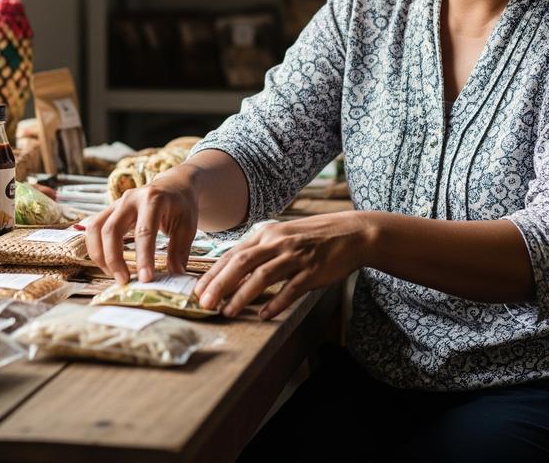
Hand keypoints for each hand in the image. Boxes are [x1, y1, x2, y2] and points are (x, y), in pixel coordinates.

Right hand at [85, 165, 200, 284]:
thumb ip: (179, 251)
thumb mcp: (187, 226)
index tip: (146, 279)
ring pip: (96, 229)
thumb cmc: (181, 206)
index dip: (143, 257)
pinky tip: (108, 265)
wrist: (173, 185)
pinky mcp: (109, 211)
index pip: (144, 231)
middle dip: (114, 259)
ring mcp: (116, 203)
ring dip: (100, 255)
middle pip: (111, 229)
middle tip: (124, 281)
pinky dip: (96, 249)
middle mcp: (130, 199)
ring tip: (114, 275)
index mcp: (153, 199)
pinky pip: (94, 229)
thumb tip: (175, 276)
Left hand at [194, 211, 373, 319]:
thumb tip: (232, 272)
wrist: (351, 233)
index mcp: (266, 234)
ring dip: (242, 296)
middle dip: (220, 285)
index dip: (213, 273)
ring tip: (228, 311)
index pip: (232, 254)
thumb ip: (259, 251)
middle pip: (241, 263)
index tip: (197, 290)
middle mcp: (278, 242)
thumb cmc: (312, 238)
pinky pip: (291, 289)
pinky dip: (276, 302)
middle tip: (204, 304)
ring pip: (262, 276)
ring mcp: (295, 256)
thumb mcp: (282, 236)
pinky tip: (264, 315)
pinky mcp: (313, 270)